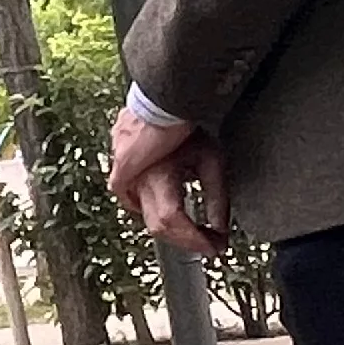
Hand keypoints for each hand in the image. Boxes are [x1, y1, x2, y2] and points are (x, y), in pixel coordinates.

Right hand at [107, 102, 228, 254]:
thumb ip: (216, 197)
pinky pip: (134, 199)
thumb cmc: (186, 123)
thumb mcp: (212, 160)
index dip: (193, 240)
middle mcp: (136, 182)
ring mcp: (126, 175)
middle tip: (207, 242)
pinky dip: (151, 210)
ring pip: (145, 216)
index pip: (172, 222)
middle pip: (158, 226)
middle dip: (185, 240)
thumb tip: (220, 226)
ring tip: (191, 228)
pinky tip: (166, 209)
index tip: (214, 247)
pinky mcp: (123, 168)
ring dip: (170, 228)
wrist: (163, 97)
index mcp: (157, 179)